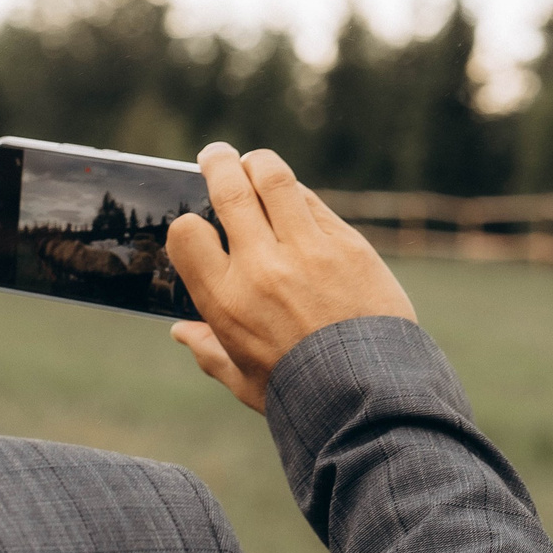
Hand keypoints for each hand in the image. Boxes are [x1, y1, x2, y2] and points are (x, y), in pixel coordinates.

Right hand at [168, 143, 415, 411]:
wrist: (372, 397)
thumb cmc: (300, 393)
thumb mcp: (242, 380)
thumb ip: (208, 351)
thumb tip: (180, 330)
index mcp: (226, 300)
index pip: (187, 232)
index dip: (189, 223)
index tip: (198, 225)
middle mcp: (262, 267)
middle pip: (230, 189)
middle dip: (217, 163)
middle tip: (214, 155)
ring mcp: (308, 251)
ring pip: (275, 178)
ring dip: (258, 162)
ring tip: (253, 162)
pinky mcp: (348, 245)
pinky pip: (314, 202)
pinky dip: (298, 193)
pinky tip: (294, 196)